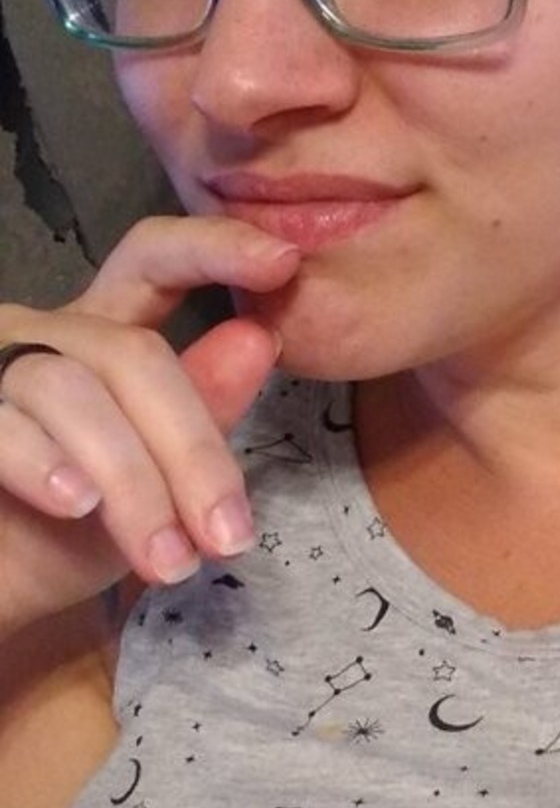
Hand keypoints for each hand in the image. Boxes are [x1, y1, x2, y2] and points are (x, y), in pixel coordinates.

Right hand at [0, 217, 301, 636]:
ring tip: (168, 561)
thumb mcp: (159, 483)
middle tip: (228, 537)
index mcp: (103, 336)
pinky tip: (77, 506)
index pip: (155, 261)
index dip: (214, 246)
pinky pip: (5, 425)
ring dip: (131, 484)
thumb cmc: (67, 536)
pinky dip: (47, 465)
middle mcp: (44, 336)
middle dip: (192, 451)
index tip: (283, 261)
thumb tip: (260, 337)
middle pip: (131, 354)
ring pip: (71, 391)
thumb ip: (205, 414)